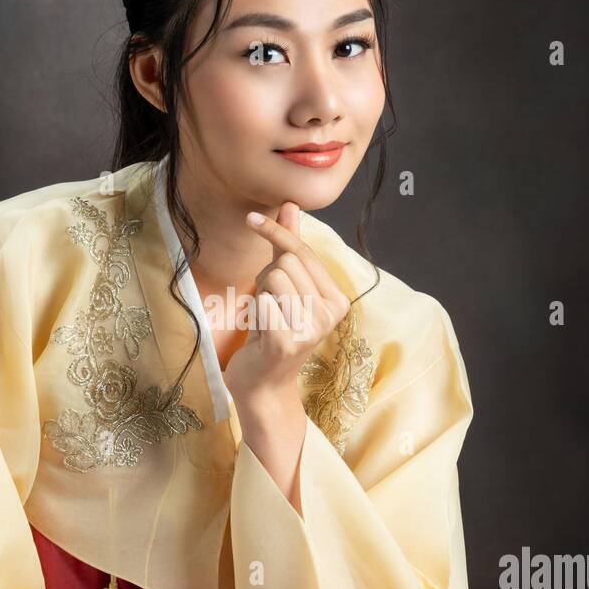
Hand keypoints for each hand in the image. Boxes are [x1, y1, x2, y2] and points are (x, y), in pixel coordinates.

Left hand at [223, 201, 351, 404]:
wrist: (262, 385)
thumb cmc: (272, 331)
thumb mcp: (283, 285)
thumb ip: (288, 246)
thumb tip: (290, 204)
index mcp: (336, 299)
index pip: (303, 252)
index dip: (277, 232)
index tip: (252, 217)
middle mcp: (330, 314)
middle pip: (287, 262)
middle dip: (267, 277)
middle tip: (268, 304)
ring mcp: (311, 330)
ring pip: (274, 278)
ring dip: (260, 293)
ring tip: (266, 318)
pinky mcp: (287, 343)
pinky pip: (262, 302)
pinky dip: (254, 312)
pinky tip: (259, 333)